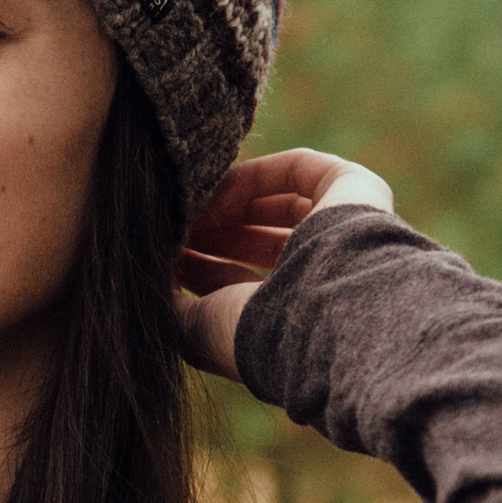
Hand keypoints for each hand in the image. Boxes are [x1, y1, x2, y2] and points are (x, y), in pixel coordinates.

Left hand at [176, 150, 393, 382]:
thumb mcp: (192, 330)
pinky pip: (300, 169)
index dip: (191, 259)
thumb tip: (145, 272)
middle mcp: (314, 274)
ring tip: (187, 206)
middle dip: (206, 227)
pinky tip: (218, 188)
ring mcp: (339, 232)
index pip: (229, 278)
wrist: (323, 317)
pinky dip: (255, 173)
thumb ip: (164, 302)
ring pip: (274, 203)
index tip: (157, 247)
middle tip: (169, 221)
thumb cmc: (255, 333)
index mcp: (284, 315)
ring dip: (225, 201)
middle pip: (250, 237)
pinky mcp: (356, 192)